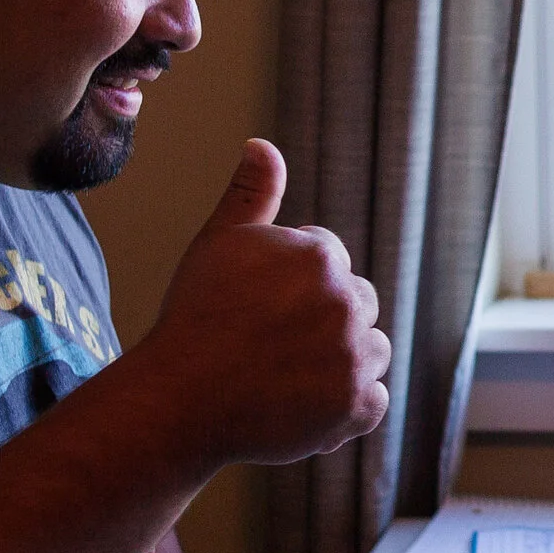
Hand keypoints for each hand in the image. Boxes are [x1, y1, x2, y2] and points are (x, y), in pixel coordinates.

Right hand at [141, 139, 390, 466]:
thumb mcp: (219, 243)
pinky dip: (349, 405)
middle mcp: (347, 302)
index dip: (292, 284)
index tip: (260, 306)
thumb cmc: (196, 317)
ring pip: (372, 350)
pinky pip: (374, 400)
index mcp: (320, 257)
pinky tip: (306, 401)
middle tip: (273, 341)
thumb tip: (262, 146)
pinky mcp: (356, 406)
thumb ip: (251, 193)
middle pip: (358, 303)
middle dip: (326, 318)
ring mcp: (356, 357)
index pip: (330, 261)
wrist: (179, 397)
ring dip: (343, 361)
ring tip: (288, 372)